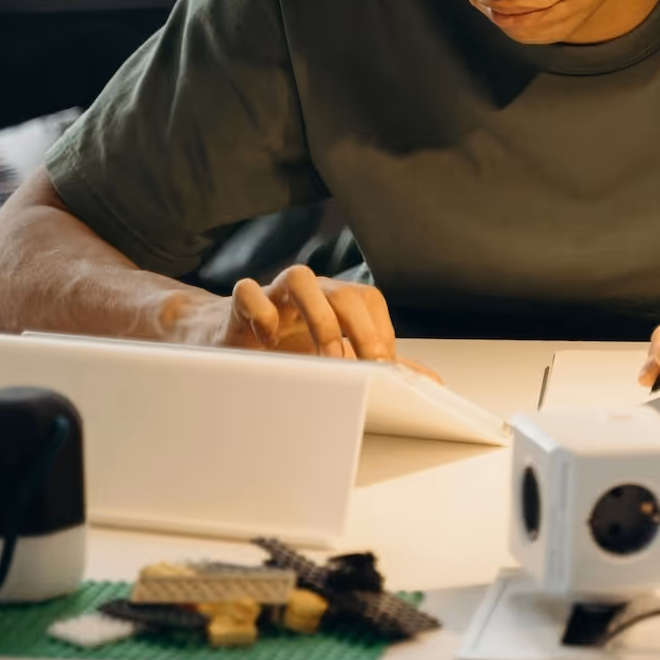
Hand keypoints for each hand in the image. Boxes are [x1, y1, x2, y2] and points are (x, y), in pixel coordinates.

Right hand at [192, 265, 439, 379]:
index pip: (370, 302)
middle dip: (360, 332)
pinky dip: (260, 311)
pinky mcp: (240, 300)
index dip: (381, 333)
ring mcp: (275, 290)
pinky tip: (267, 339)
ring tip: (324, 358)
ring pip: (301, 278)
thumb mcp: (337, 357)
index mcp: (336, 299)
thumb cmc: (287, 345)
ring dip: (318, 318)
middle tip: (366, 369)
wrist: (229, 339)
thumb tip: (430, 382)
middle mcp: (312, 289)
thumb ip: (379, 365)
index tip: (385, 371)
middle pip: (344, 291)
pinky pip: (249, 290)